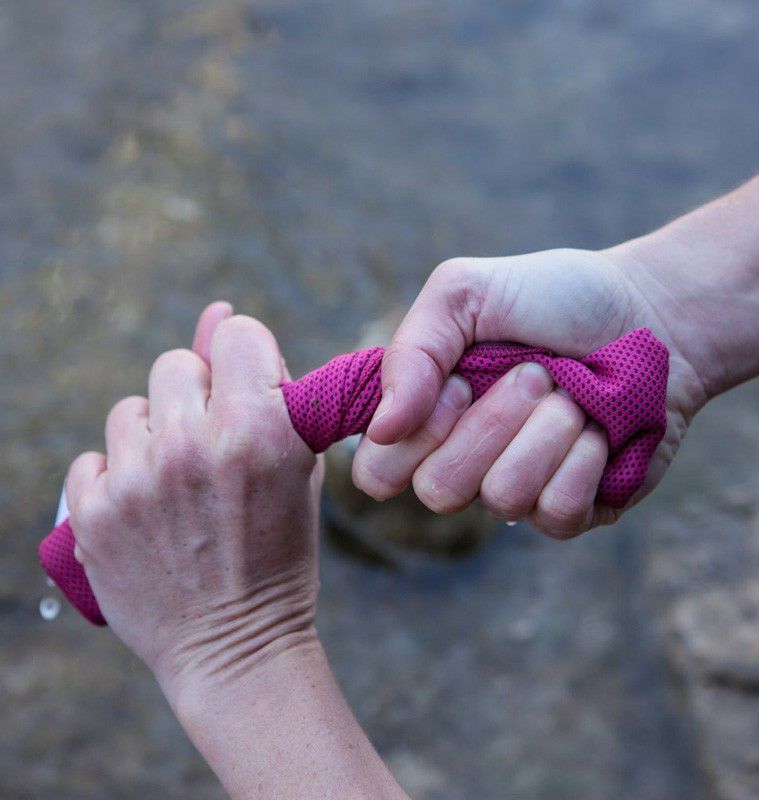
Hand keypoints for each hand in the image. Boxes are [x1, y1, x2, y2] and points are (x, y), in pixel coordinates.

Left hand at [65, 304, 323, 695]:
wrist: (237, 646)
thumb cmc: (280, 552)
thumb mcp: (295, 467)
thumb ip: (261, 388)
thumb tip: (217, 312)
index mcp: (260, 429)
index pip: (238, 336)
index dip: (246, 363)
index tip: (248, 393)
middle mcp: (193, 444)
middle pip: (176, 364)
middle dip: (197, 398)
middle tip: (212, 448)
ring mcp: (138, 479)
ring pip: (131, 410)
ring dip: (155, 437)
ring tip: (179, 487)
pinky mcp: (94, 514)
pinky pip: (95, 458)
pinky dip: (119, 477)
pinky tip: (146, 510)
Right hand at [352, 248, 706, 535]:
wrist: (652, 313)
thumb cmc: (556, 299)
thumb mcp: (467, 292)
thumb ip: (414, 349)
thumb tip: (383, 428)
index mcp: (430, 418)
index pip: (378, 472)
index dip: (417, 433)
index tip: (461, 380)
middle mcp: (466, 462)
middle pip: (438, 491)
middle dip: (491, 423)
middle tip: (531, 375)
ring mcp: (519, 490)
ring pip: (501, 498)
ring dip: (545, 432)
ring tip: (573, 393)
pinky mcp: (572, 510)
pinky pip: (556, 512)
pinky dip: (583, 458)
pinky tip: (601, 429)